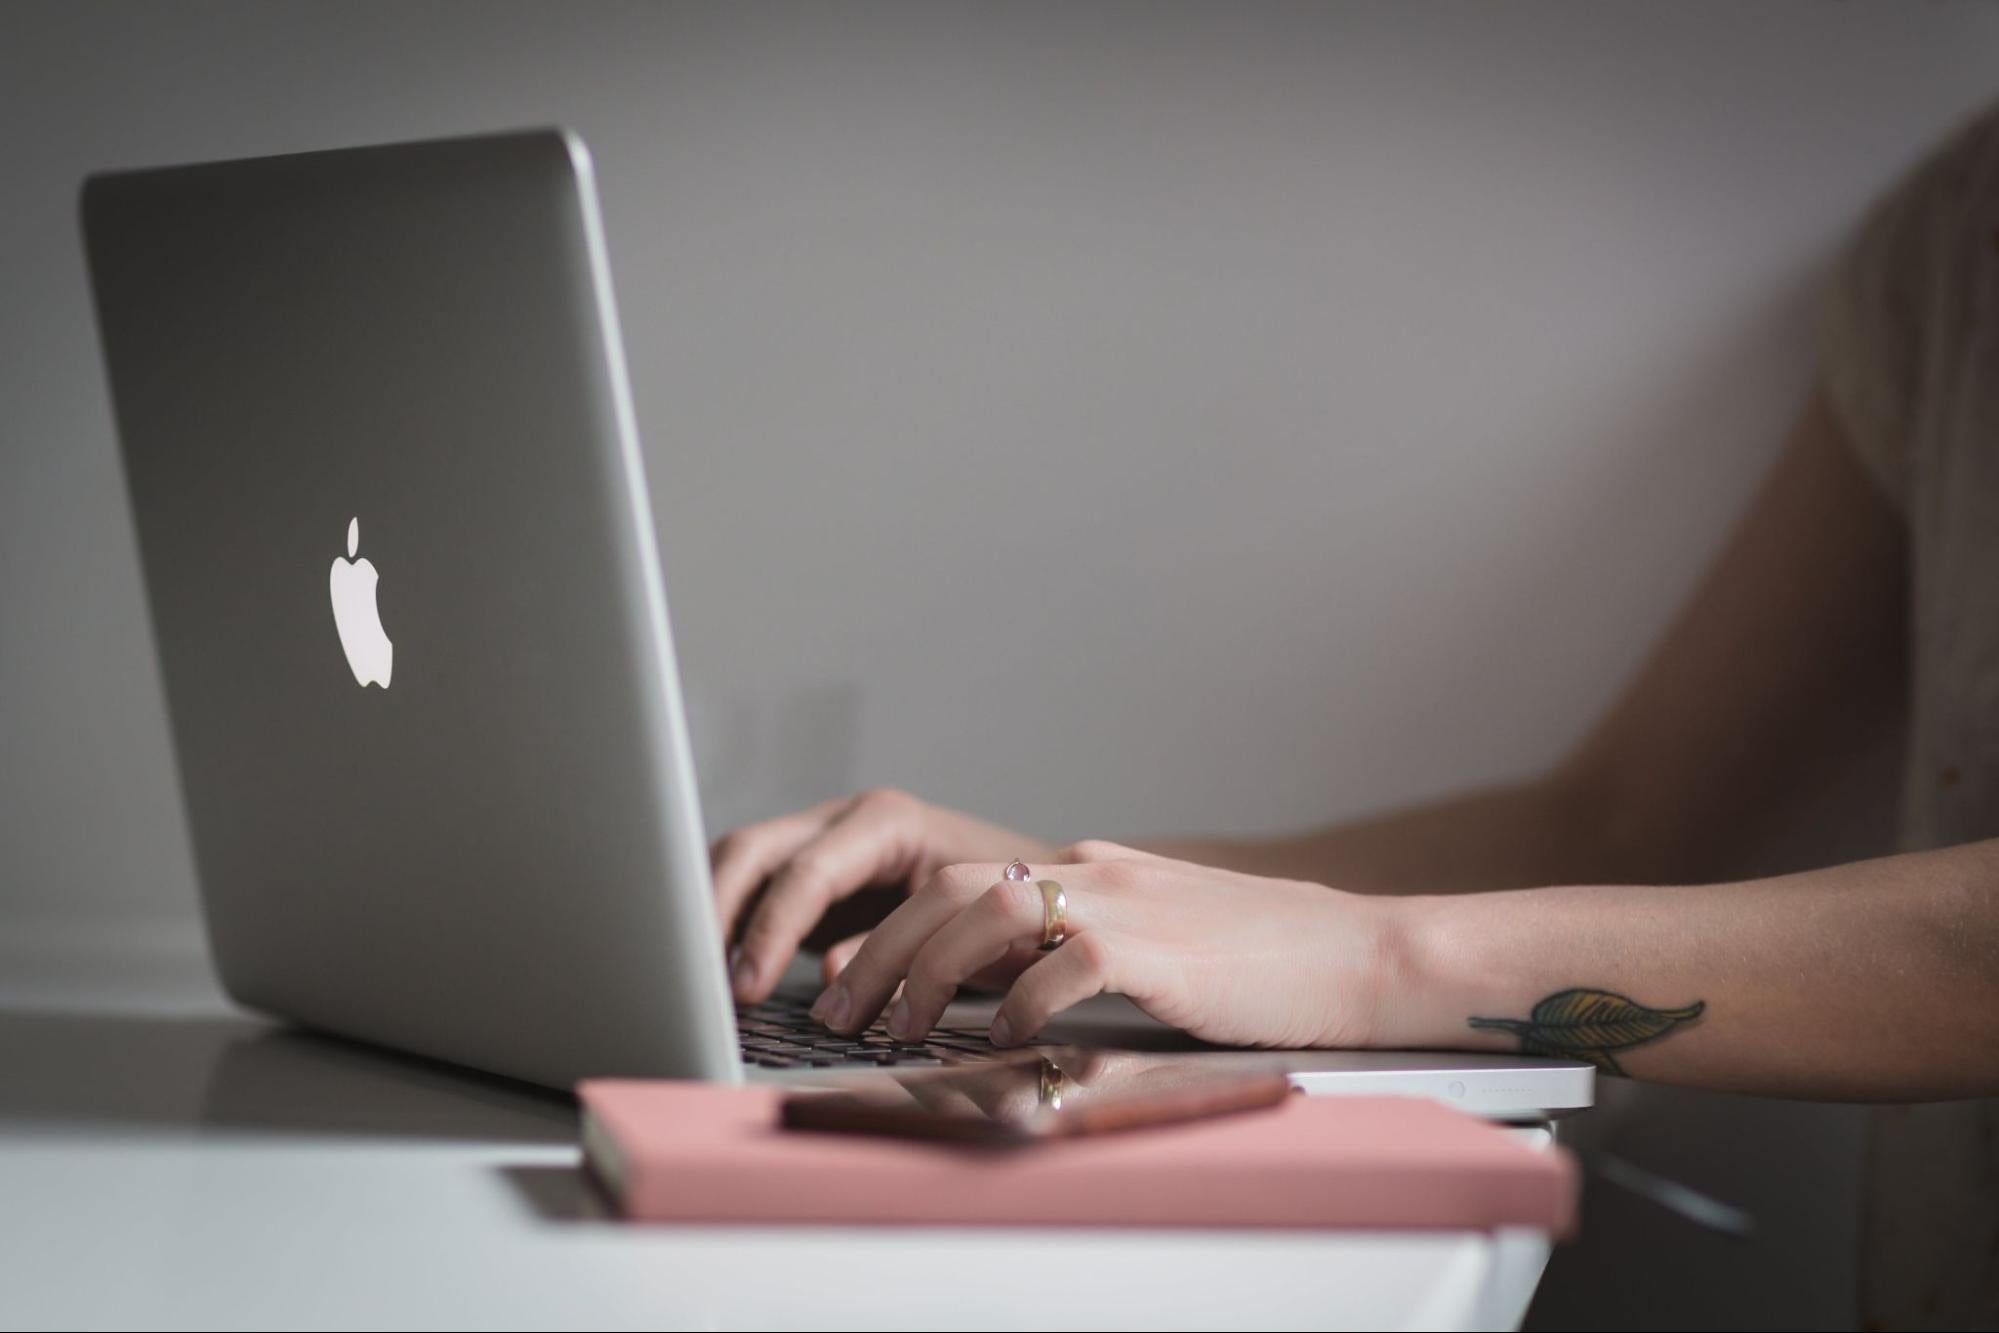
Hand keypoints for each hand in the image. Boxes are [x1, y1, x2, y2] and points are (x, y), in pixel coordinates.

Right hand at [710, 788, 1056, 1001]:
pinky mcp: (815, 870)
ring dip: (710, 914)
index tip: (746, 984)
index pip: (806, 871)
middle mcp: (848, 819)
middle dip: (717, 912)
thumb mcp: (960, 933)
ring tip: (691, 974)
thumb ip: (892, 951)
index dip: (769, 929)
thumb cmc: (1009, 910)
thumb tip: (826, 978)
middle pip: (753, 850)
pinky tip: (713, 965)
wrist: (1037, 895)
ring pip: (741, 861)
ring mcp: (826, 838)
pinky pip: (755, 884)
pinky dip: (728, 920)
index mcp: (887, 822)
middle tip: (701, 979)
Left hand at [809, 842, 1391, 1049]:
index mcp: (1089, 867)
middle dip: (881, 952)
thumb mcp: (1149, 941)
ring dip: (926, 974)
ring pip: (984, 915)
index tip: (850, 984)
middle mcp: (1094, 871)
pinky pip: (1061, 965)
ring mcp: (1124, 902)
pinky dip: (1017, 1003)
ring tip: (900, 1026)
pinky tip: (1002, 1038)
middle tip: (841, 1011)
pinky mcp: (1157, 948)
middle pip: (948, 891)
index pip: (957, 883)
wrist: (1358, 954)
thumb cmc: (1259, 961)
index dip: (890, 932)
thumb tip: (988, 991)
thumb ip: (1069, 952)